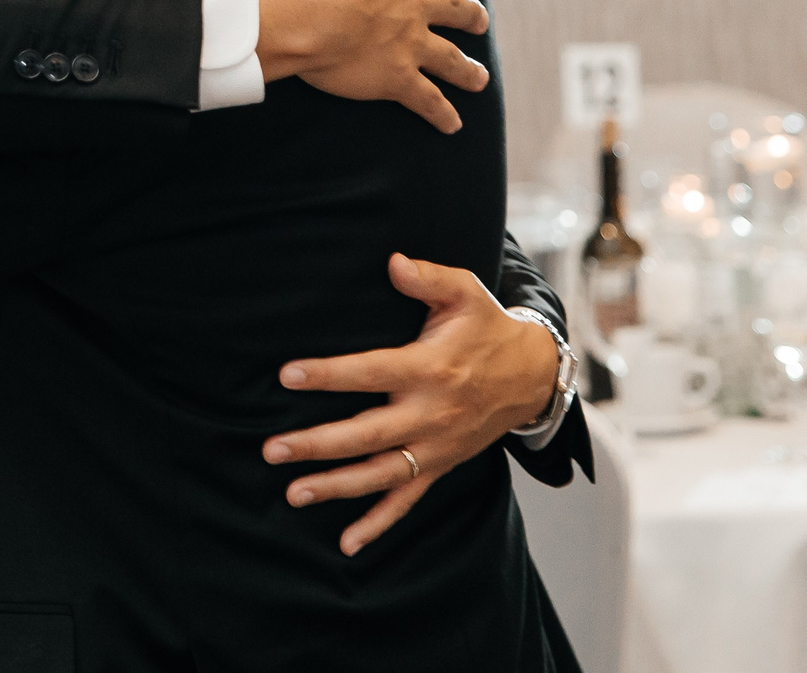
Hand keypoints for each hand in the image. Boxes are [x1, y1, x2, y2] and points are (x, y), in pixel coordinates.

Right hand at [253, 0, 489, 132]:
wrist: (308, 10)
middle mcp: (415, 2)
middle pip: (453, 7)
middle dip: (469, 13)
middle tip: (481, 19)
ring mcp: (410, 42)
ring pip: (449, 58)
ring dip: (466, 69)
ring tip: (480, 78)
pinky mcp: (397, 77)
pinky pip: (426, 100)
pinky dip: (441, 114)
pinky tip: (454, 126)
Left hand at [262, 253, 562, 554]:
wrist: (533, 375)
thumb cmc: (488, 327)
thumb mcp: (466, 292)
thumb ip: (428, 277)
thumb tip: (393, 262)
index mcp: (430, 368)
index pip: (370, 373)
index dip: (328, 375)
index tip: (288, 375)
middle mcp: (431, 413)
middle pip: (366, 434)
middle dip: (317, 444)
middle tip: (273, 448)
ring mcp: (436, 446)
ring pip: (381, 474)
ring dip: (336, 487)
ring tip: (293, 493)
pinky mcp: (442, 466)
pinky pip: (408, 500)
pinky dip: (378, 524)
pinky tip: (346, 544)